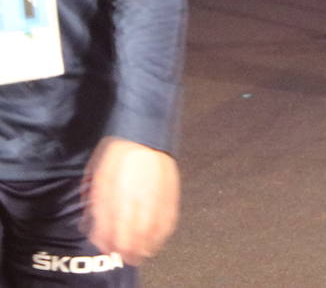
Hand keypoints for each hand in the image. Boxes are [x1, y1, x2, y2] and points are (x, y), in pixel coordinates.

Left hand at [83, 137, 179, 265]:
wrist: (145, 135)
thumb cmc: (118, 154)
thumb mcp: (96, 177)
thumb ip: (94, 202)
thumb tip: (90, 223)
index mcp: (113, 196)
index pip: (108, 231)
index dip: (106, 243)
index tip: (105, 246)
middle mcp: (134, 201)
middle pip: (130, 237)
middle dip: (125, 250)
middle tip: (124, 255)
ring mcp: (154, 199)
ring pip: (150, 233)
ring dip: (145, 247)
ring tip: (140, 253)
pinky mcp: (170, 195)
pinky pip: (168, 220)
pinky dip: (163, 233)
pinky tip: (158, 238)